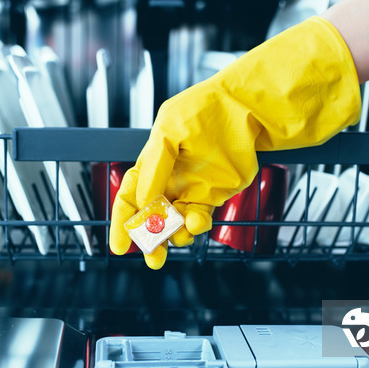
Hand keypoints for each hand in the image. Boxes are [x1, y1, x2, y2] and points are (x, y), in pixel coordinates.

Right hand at [110, 17, 360, 268]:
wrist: (250, 110)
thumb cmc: (208, 110)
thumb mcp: (171, 130)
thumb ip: (154, 166)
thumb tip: (142, 202)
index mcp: (153, 161)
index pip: (130, 195)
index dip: (122, 221)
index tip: (118, 246)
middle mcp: (170, 178)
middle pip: (151, 217)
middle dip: (149, 239)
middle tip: (151, 257)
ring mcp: (192, 188)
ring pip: (176, 223)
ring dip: (175, 235)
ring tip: (182, 233)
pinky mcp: (214, 196)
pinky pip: (199, 219)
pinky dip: (197, 226)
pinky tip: (198, 222)